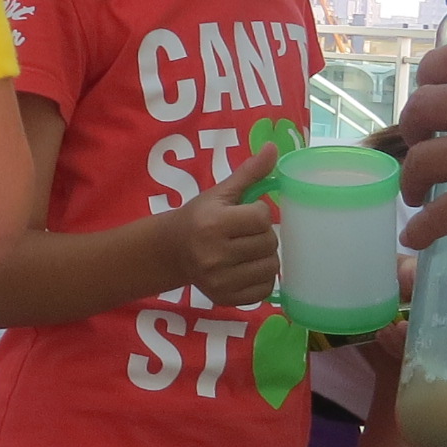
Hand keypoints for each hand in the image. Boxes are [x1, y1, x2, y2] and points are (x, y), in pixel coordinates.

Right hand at [153, 145, 280, 307]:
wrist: (172, 250)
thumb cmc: (200, 217)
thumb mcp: (220, 192)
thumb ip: (249, 173)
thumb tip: (274, 148)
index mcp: (213, 223)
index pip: (262, 217)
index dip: (260, 213)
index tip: (247, 213)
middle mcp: (215, 254)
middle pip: (269, 243)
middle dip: (264, 235)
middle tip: (249, 233)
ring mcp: (219, 280)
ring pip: (271, 268)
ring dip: (267, 257)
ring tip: (251, 251)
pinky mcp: (225, 298)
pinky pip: (264, 291)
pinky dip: (263, 279)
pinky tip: (248, 269)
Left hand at [398, 42, 446, 249]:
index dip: (431, 76)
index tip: (428, 90)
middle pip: (424, 107)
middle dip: (412, 126)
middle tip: (418, 143)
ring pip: (422, 160)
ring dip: (412, 178)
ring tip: (415, 195)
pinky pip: (441, 214)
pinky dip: (423, 228)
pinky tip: (416, 238)